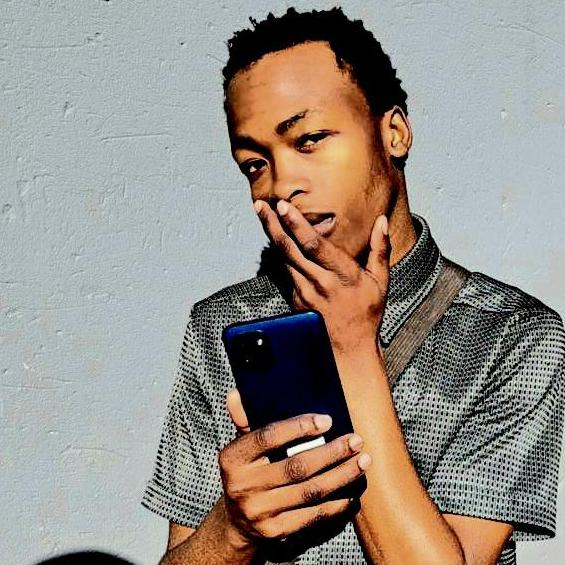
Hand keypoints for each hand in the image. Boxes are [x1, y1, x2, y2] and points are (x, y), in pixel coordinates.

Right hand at [218, 389, 370, 546]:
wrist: (237, 522)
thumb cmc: (248, 471)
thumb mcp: (242, 445)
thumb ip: (245, 419)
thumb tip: (237, 393)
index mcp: (232, 458)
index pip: (267, 437)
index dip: (299, 427)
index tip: (328, 420)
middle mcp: (242, 486)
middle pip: (296, 466)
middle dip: (332, 452)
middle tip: (356, 440)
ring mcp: (259, 512)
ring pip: (310, 491)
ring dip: (341, 475)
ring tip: (362, 462)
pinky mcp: (275, 532)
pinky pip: (313, 515)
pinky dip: (336, 503)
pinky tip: (352, 491)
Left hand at [254, 200, 389, 355]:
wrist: (349, 349)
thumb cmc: (366, 314)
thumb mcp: (380, 281)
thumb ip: (380, 249)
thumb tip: (382, 221)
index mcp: (342, 274)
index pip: (314, 245)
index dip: (297, 225)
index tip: (284, 207)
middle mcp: (319, 282)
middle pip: (290, 249)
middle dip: (273, 224)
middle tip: (261, 205)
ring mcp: (304, 292)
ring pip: (284, 258)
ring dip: (272, 235)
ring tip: (263, 214)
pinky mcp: (295, 300)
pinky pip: (285, 271)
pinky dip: (280, 253)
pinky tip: (274, 238)